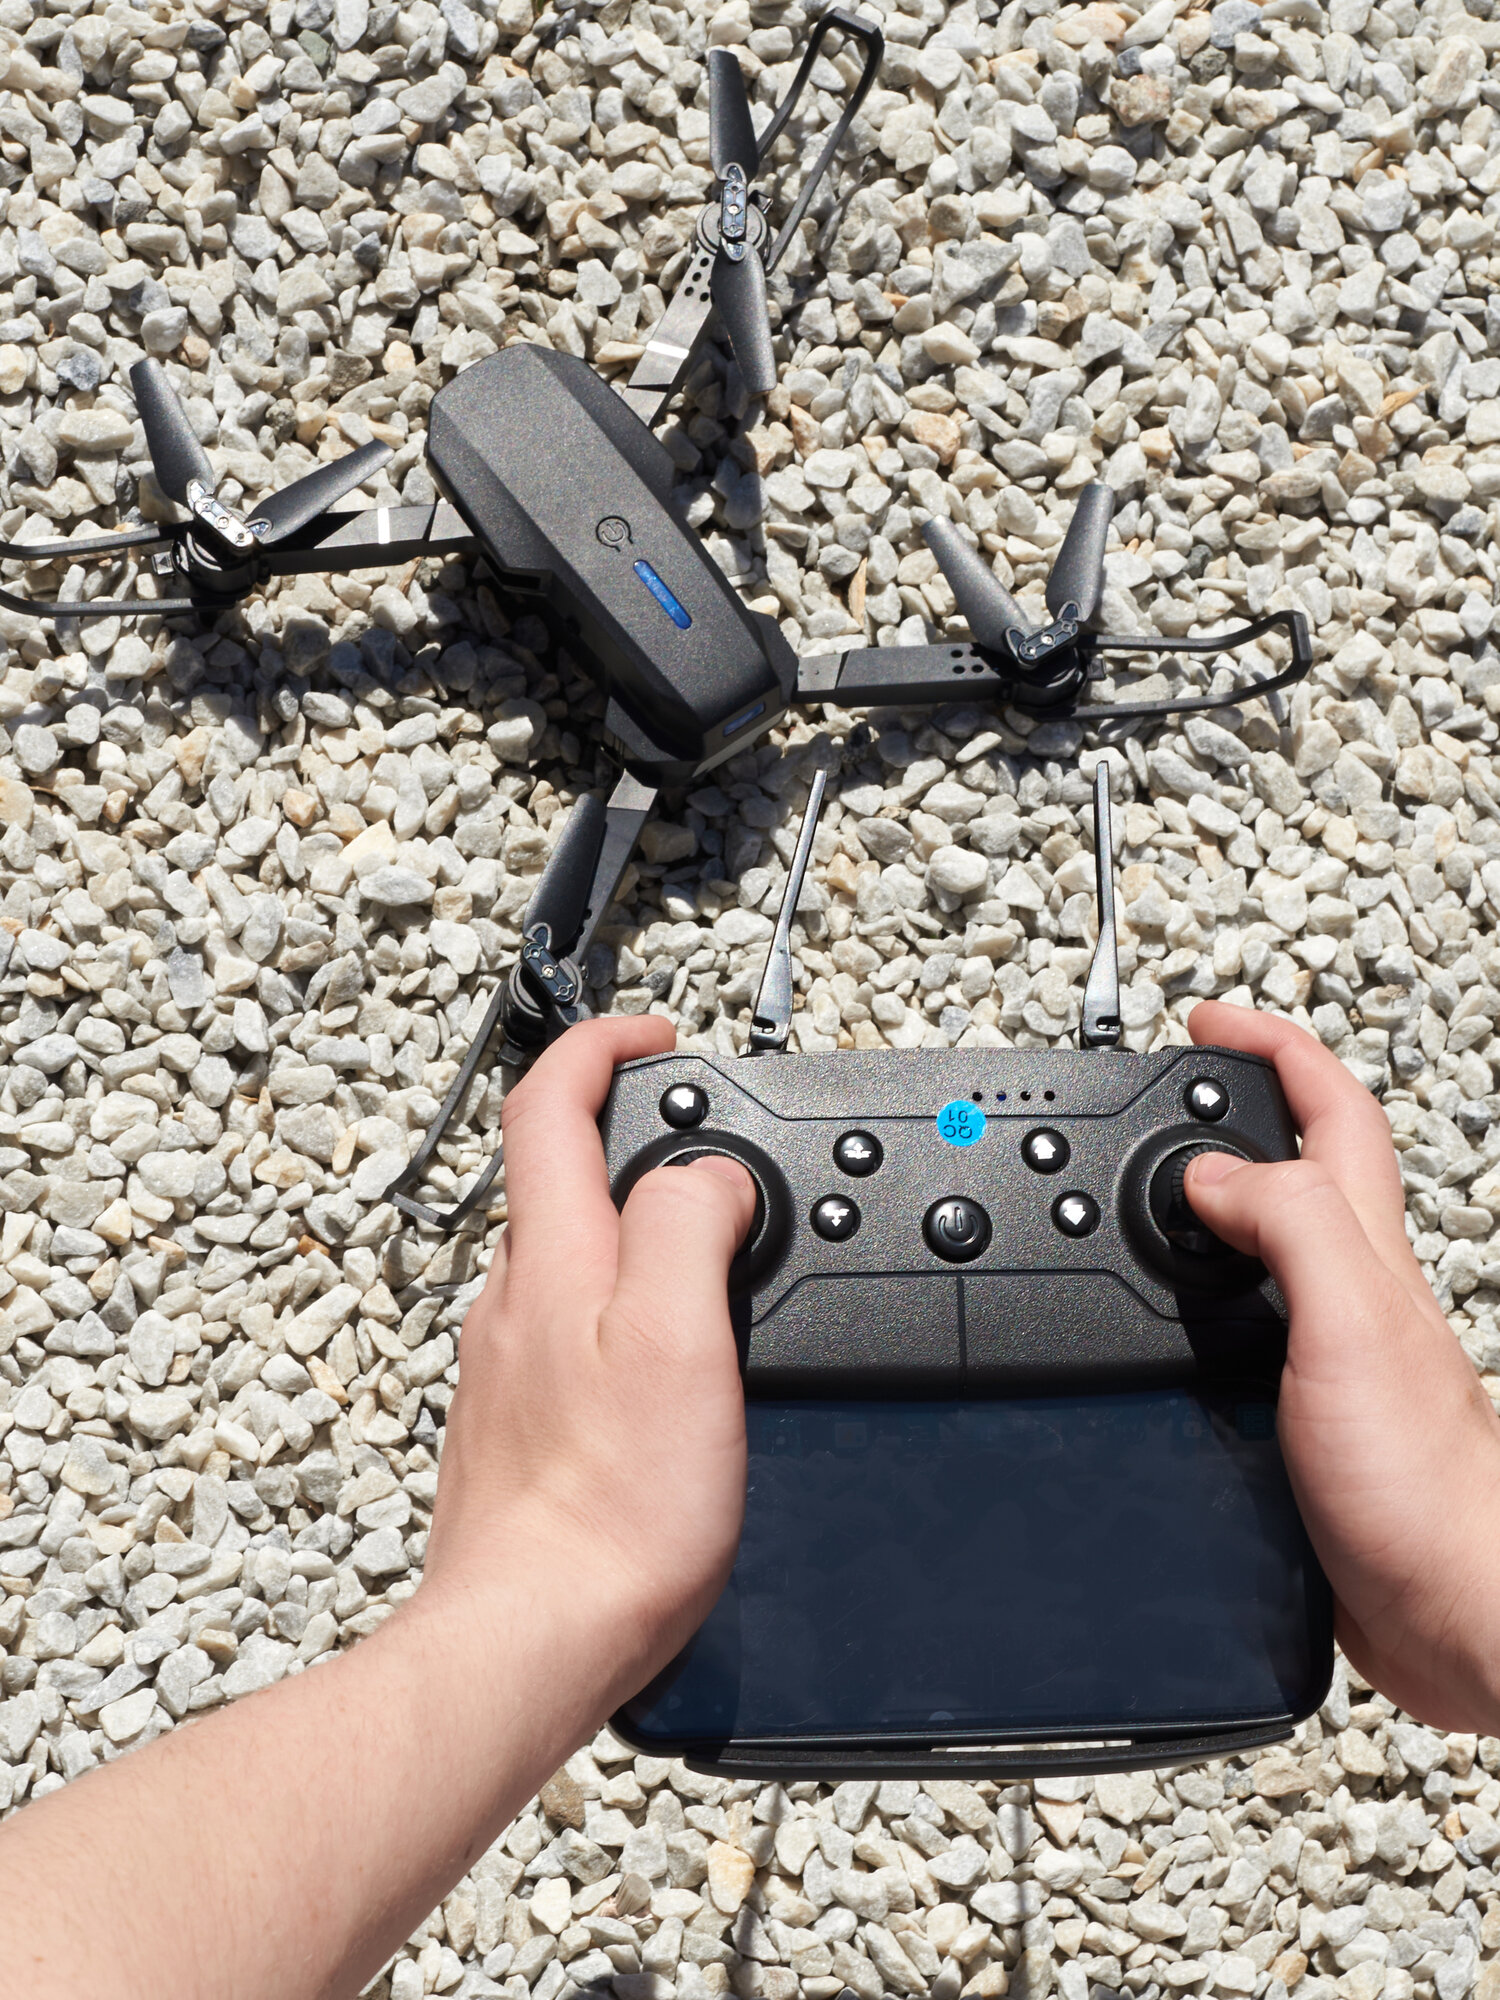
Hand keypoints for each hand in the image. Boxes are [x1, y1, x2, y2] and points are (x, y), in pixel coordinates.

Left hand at [426, 1014, 756, 1707]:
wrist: (534, 1640)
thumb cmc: (609, 1507)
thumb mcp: (680, 1337)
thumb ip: (689, 1226)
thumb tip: (710, 1170)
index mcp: (553, 1261)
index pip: (548, 1104)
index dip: (600, 1045)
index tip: (655, 1034)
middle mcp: (514, 1301)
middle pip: (552, 1173)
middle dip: (622, 1130)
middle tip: (697, 1133)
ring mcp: (507, 1365)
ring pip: (564, 1254)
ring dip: (625, 1220)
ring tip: (702, 1239)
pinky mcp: (518, 1425)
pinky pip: (568, 1328)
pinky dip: (618, 1304)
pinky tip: (663, 1353)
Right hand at [1184, 1001, 1499, 1731]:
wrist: (1454, 1612)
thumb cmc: (1423, 1489)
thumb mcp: (1349, 1325)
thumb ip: (1290, 1228)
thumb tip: (1211, 1170)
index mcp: (1363, 1250)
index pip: (1329, 1111)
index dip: (1271, 1048)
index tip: (1207, 1022)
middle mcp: (1353, 1290)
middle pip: (1306, 1161)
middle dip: (1245, 1101)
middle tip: (1182, 1078)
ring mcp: (1331, 1351)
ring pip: (1272, 1243)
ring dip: (1219, 1196)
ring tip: (1160, 1176)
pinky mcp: (1306, 1416)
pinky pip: (1247, 1326)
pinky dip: (1201, 1301)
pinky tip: (1175, 1320)